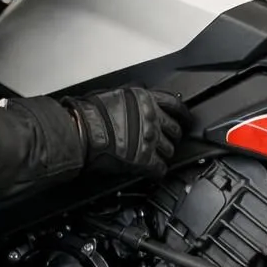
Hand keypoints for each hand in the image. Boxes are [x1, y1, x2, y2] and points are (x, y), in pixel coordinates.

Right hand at [65, 88, 191, 177]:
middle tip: (167, 140)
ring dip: (164, 154)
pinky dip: (158, 171)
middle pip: (174, 130)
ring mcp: (150, 139)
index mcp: (145, 100)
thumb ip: (132, 100)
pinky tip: (154, 171)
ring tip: (156, 156)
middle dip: (172, 136)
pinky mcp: (144, 160)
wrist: (80, 132)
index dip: (183, 114)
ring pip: (169, 150)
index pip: (175, 105)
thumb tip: (136, 103)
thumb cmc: (89, 114)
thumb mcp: (115, 95)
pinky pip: (160, 168)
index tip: (185, 119)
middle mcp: (152, 118)